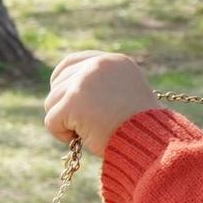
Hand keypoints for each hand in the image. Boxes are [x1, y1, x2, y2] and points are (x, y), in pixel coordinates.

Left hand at [43, 51, 159, 153]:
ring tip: (89, 131)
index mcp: (115, 61)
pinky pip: (51, 120)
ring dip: (64, 121)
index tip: (64, 98)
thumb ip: (101, 86)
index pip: (72, 61)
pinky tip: (83, 138)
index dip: (62, 80)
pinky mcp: (74, 102)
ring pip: (52, 102)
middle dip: (64, 106)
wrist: (151, 141)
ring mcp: (84, 82)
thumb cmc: (139, 127)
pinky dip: (62, 134)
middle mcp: (99, 65)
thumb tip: (67, 91)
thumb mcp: (123, 95)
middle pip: (59, 83)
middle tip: (84, 123)